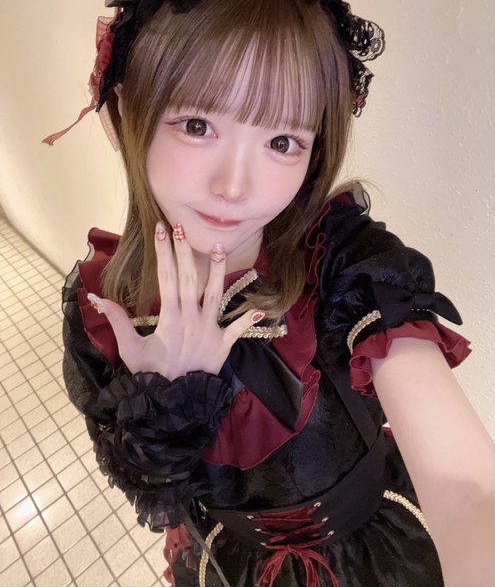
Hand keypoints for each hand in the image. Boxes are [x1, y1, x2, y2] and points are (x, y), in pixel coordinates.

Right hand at [87, 221, 261, 379]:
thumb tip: (97, 297)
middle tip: (181, 228)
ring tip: (219, 248)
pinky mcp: (222, 344)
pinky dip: (248, 320)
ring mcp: (209, 330)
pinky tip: (260, 309)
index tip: (160, 231)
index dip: (163, 253)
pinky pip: (237, 330)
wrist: (173, 403)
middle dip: (185, 251)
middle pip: (189, 278)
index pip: (166, 277)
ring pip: (215, 295)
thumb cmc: (151, 376)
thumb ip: (117, 321)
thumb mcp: (130, 350)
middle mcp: (191, 318)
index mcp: (169, 318)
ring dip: (217, 271)